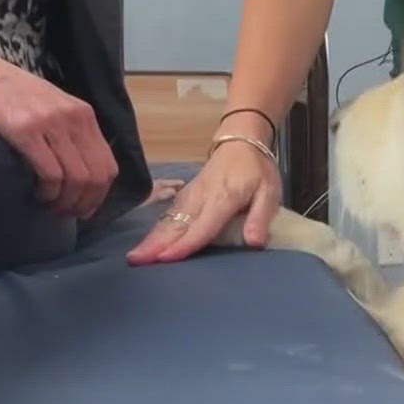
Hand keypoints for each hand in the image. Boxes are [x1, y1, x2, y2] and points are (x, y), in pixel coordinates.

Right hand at [0, 19, 116, 218]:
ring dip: (64, 203)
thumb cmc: (1, 91)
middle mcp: (71, 116)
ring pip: (76, 179)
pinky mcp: (23, 129)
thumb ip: (66, 132)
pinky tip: (36, 195)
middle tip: (62, 215)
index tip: (81, 210)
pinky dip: (48, 193)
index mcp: (81, 113)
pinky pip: (51, 173)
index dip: (98, 196)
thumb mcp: (46, 104)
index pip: (107, 166)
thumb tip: (79, 172)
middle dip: (82, 204)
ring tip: (48, 207)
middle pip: (95, 178)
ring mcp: (48, 122)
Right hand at [127, 119, 279, 264]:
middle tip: (135, 262)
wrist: (240, 142)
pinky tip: (146, 243)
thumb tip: (254, 243)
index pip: (202, 226)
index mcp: (223, 199)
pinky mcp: (185, 196)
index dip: (184, 244)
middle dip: (155, 244)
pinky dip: (156, 230)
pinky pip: (168, 216)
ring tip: (134, 257)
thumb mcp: (269, 192)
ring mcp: (190, 196)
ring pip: (168, 221)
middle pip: (176, 225)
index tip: (165, 258)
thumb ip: (260, 218)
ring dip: (151, 239)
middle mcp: (201, 198)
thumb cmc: (257, 170)